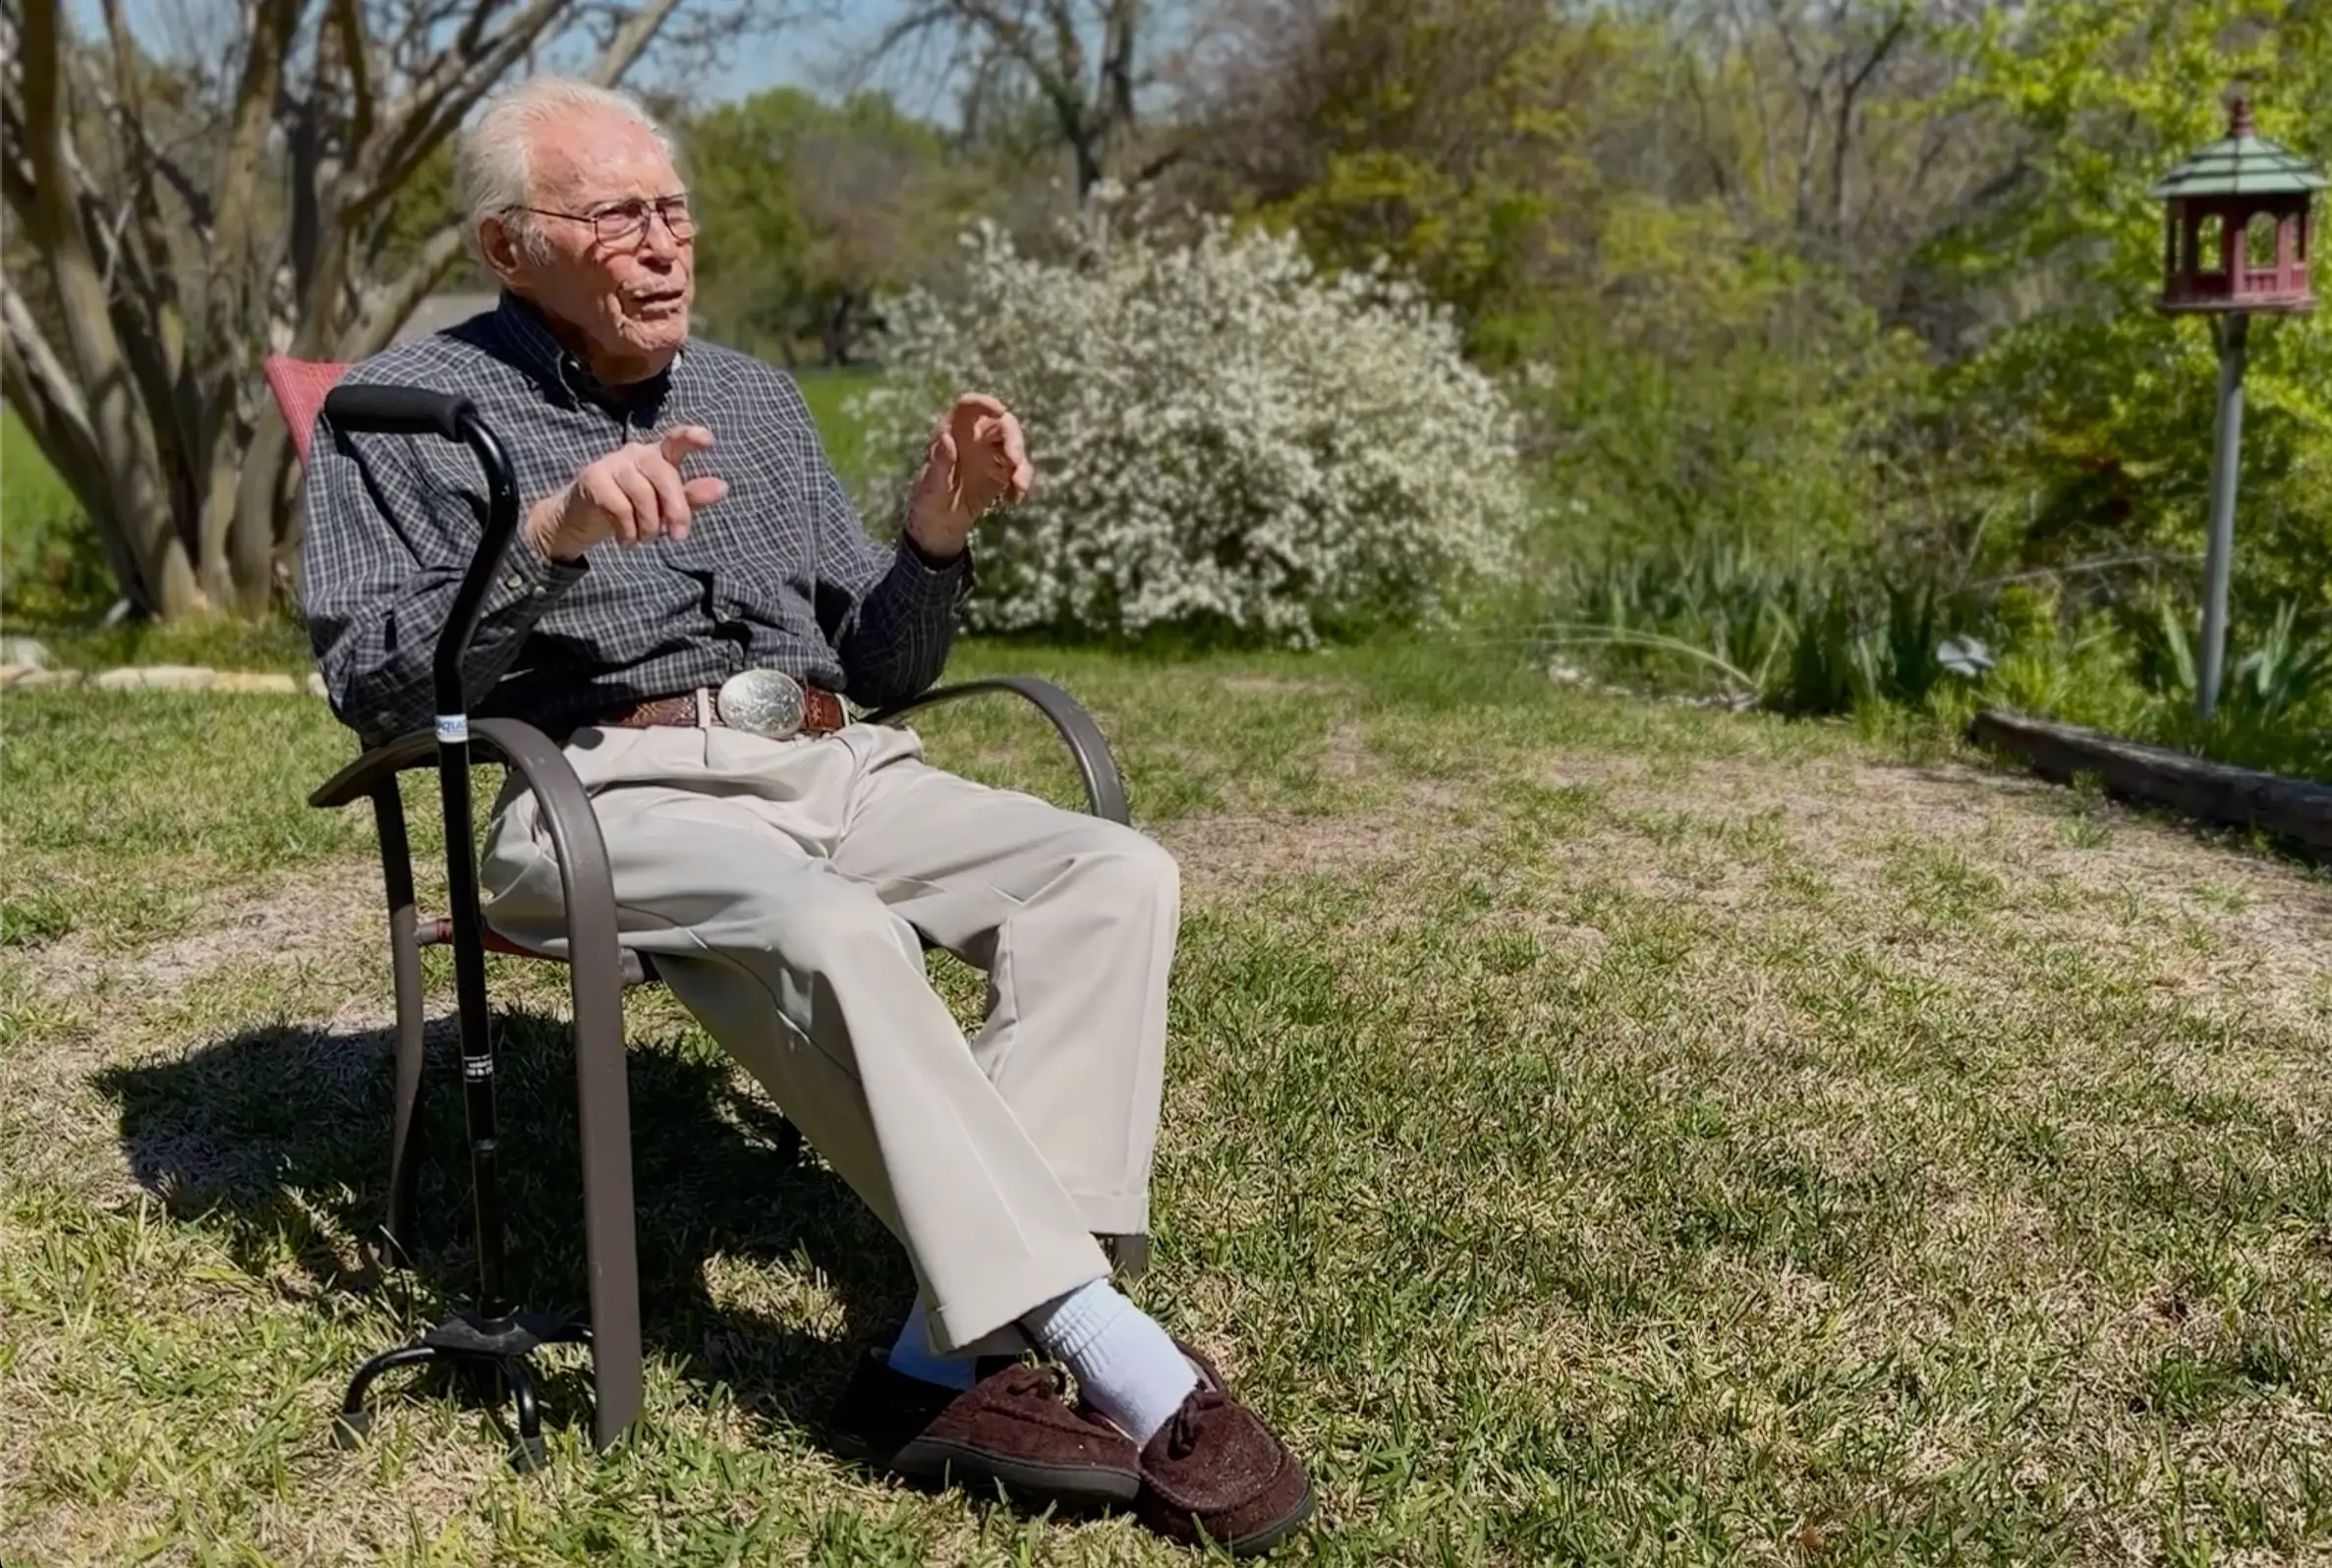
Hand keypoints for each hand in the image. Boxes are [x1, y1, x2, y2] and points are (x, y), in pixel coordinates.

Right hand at [526, 426, 728, 560]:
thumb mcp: (665, 506)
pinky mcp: (593, 477)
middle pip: (664, 474)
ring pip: (643, 495)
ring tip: (645, 538)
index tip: (709, 441)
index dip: (692, 437)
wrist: (583, 520)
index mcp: (659, 456)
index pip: (676, 441)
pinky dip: (628, 531)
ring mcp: (613, 462)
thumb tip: (722, 487)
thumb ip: (691, 496)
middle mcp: (636, 453)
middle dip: (676, 510)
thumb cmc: (633, 510)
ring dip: (648, 526)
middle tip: (678, 537)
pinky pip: (620, 508)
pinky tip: (626, 540)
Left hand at [905, 394, 1031, 557]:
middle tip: (1014, 461)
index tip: (999, 410)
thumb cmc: (927, 502)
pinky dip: (1021, 483)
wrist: (938, 527)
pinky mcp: (1002, 474)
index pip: (968, 406)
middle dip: (1013, 439)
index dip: (984, 403)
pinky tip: (1013, 499)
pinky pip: (1019, 471)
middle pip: (1001, 424)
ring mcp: (990, 455)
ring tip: (1019, 487)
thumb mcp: (930, 486)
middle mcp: (974, 437)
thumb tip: (947, 439)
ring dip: (1022, 464)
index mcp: (952, 431)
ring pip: (1015, 446)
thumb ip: (939, 463)